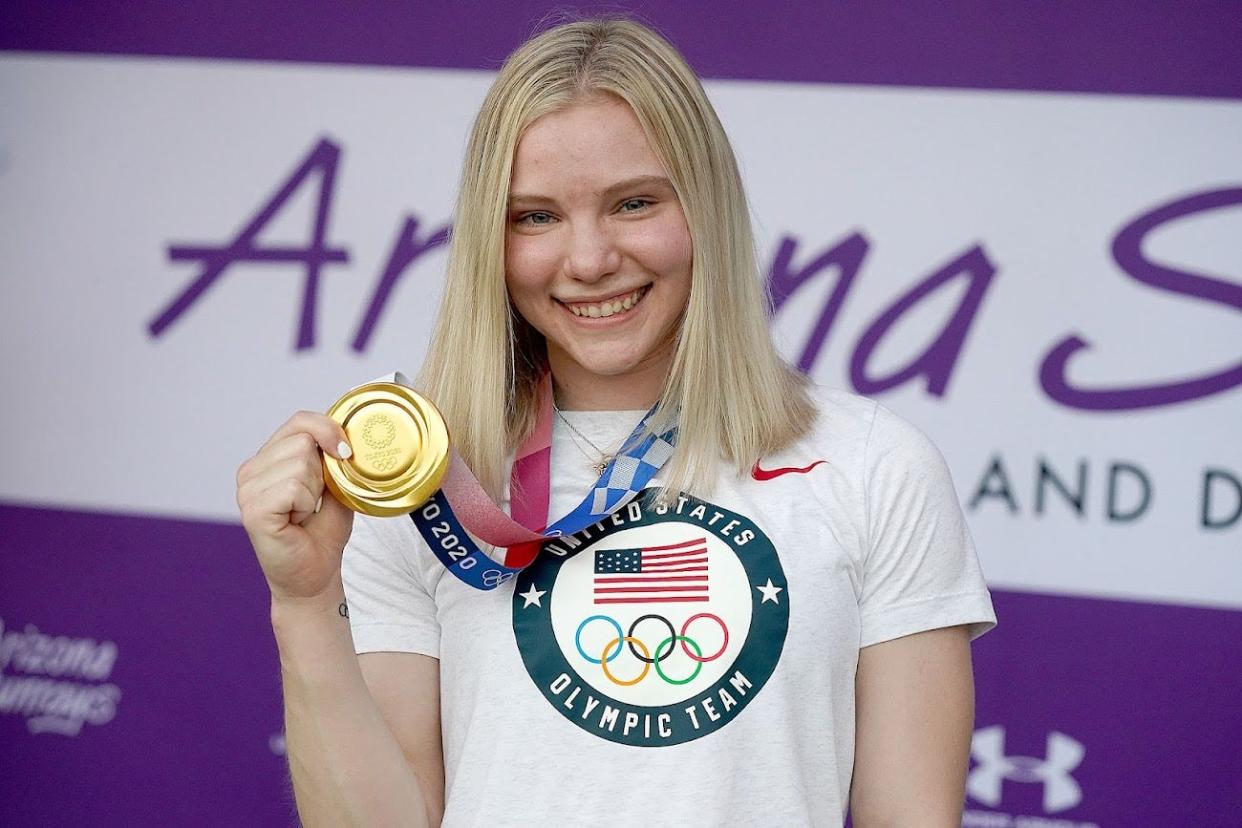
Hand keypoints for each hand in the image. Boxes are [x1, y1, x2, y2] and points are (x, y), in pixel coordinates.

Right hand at [237, 411, 354, 602]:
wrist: (315, 575)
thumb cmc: (323, 531)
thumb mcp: (336, 485)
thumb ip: (333, 457)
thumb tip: (344, 435)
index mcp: (268, 458)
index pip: (299, 420)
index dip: (328, 430)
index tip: (346, 452)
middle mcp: (251, 470)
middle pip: (303, 439)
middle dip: (322, 471)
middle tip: (314, 501)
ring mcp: (247, 489)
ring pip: (300, 462)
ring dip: (314, 491)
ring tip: (304, 513)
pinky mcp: (252, 509)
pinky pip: (293, 487)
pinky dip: (306, 504)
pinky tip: (296, 521)